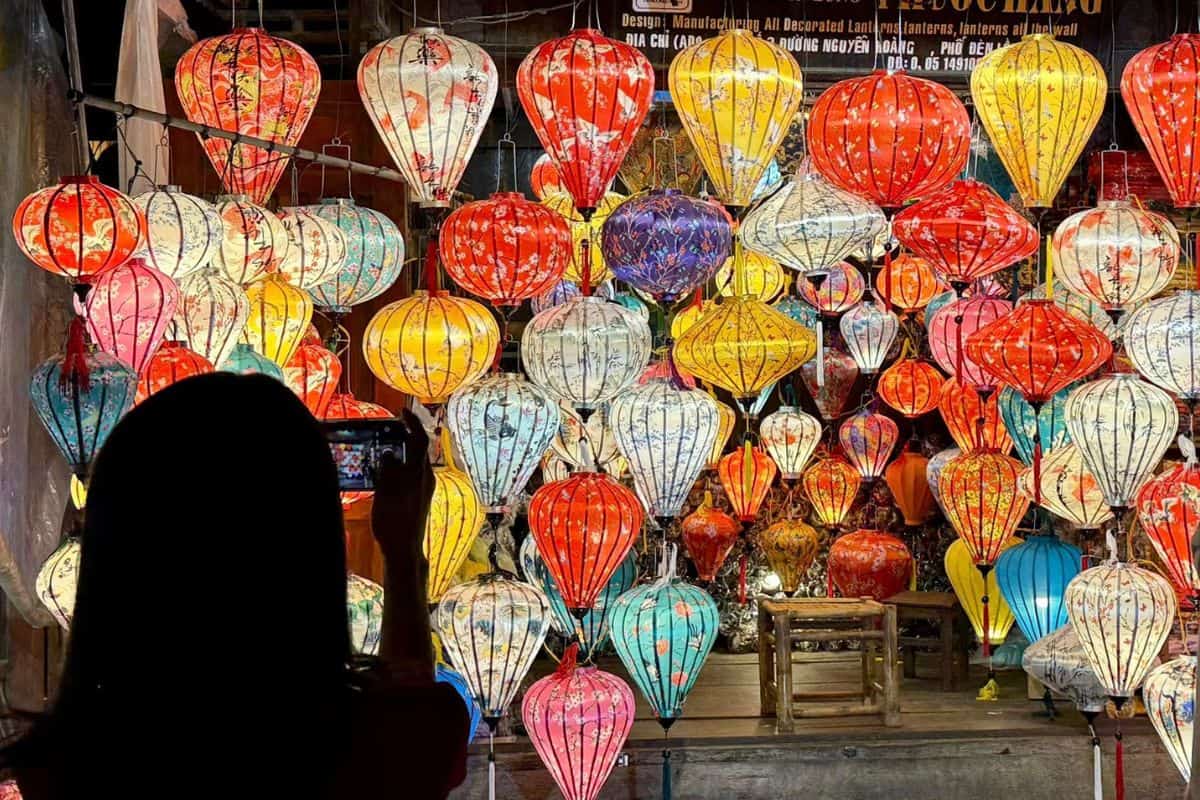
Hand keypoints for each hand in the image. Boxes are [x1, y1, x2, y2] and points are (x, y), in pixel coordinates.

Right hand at [371, 410, 434, 559]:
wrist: (404, 549)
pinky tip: (385, 471)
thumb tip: (389, 454)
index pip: (420, 439)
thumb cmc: (394, 521)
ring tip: (383, 446)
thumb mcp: (386, 492)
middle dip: (405, 436)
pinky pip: (410, 474)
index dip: (412, 423)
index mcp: (419, 473)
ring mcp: (424, 489)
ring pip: (414, 462)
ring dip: (401, 451)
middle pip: (418, 449)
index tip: (402, 411)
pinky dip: (399, 466)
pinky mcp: (419, 498)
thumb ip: (388, 470)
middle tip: (390, 427)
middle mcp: (426, 478)